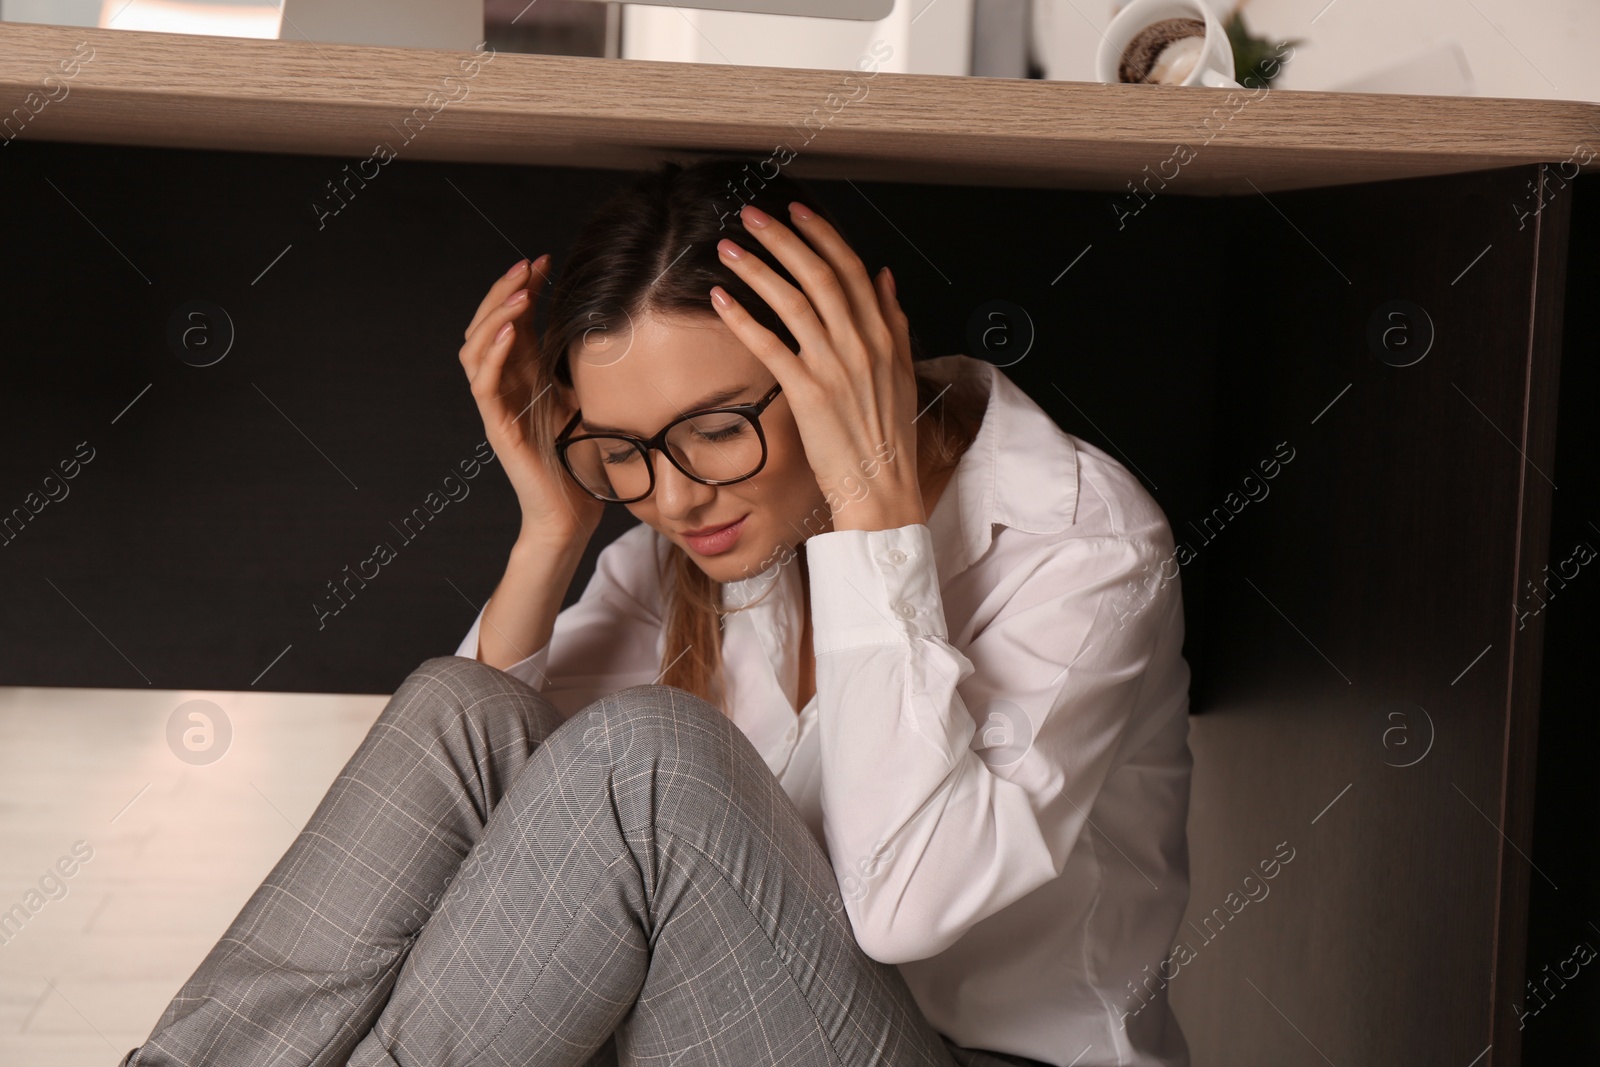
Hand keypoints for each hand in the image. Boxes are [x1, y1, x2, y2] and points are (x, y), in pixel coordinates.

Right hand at [460, 256, 604, 544]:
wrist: (571, 513)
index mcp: (525, 376)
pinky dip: (493, 354)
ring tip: (519, 293)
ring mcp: (498, 406)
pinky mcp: (498, 427)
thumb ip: (588, 368)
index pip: (514, 320)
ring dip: (495, 316)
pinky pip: (484, 384)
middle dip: (504, 290)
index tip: (545, 260)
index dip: (524, 288)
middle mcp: (506, 386)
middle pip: (487, 325)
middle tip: (527, 265)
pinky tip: (510, 333)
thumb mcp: (590, 400)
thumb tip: (616, 329)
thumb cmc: (582, 461)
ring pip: (475, 348)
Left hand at [708, 202, 923, 531]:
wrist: (883, 486)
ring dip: (758, 268)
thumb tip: (885, 275)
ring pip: (793, 300)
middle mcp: (860, 342)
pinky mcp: (808, 393)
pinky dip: (744, 318)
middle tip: (751, 215)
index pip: (851, 267)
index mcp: (882, 334)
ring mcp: (835, 366)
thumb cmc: (888, 435)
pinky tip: (721, 300)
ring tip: (729, 248)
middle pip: (818, 272)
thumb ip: (893, 319)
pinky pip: (771, 345)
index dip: (822, 234)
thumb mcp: (901, 369)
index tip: (797, 211)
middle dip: (783, 237)